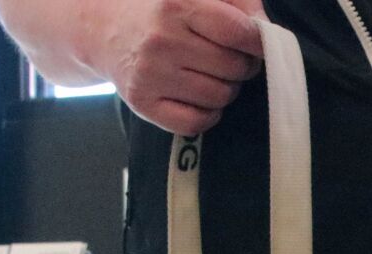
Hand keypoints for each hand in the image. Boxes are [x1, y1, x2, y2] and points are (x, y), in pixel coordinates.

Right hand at [94, 0, 265, 135]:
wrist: (103, 28)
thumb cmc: (161, 10)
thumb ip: (239, 2)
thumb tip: (268, 32)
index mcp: (176, 5)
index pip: (238, 33)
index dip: (257, 42)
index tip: (256, 44)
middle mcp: (161, 40)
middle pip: (233, 68)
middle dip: (240, 65)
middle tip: (227, 58)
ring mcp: (149, 74)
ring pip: (219, 97)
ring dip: (224, 89)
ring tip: (208, 74)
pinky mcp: (142, 103)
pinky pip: (197, 122)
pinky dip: (207, 114)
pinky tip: (197, 96)